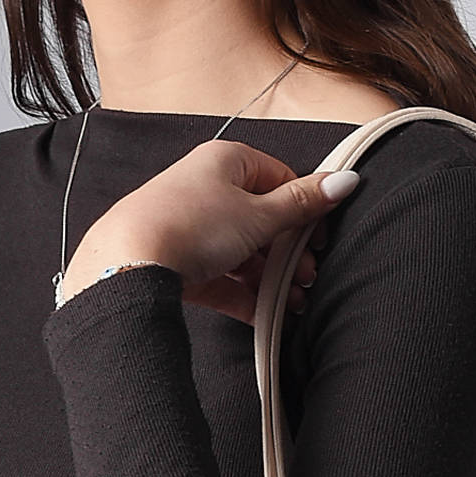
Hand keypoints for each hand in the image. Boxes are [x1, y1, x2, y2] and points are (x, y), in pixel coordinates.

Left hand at [58, 141, 360, 324]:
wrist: (130, 261)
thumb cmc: (193, 225)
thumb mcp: (259, 215)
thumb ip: (303, 204)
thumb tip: (345, 180)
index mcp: (227, 162)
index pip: (280, 179)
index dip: (305, 211)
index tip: (320, 241)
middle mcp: (209, 188)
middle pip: (264, 221)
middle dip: (290, 254)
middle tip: (308, 277)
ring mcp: (194, 227)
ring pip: (245, 253)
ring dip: (272, 280)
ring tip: (293, 304)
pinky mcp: (182, 263)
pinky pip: (223, 278)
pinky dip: (246, 295)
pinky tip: (266, 315)